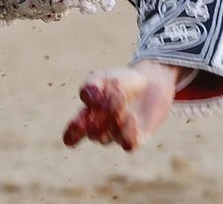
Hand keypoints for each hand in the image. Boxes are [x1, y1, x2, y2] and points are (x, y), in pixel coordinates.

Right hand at [61, 62, 178, 150]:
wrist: (151, 83)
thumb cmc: (121, 81)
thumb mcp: (102, 77)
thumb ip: (90, 86)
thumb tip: (87, 100)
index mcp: (88, 115)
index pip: (76, 130)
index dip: (72, 132)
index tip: (76, 126)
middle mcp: (101, 130)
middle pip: (93, 133)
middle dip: (98, 117)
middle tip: (108, 98)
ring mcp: (118, 136)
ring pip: (108, 138)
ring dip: (113, 120)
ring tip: (121, 100)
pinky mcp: (136, 139)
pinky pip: (128, 144)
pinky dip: (128, 132)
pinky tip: (132, 116)